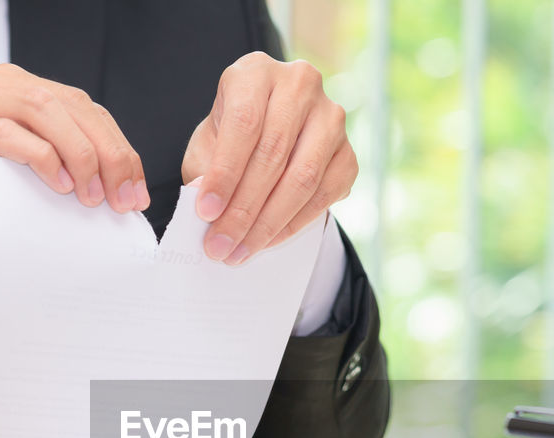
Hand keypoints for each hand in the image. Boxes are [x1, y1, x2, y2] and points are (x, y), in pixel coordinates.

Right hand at [0, 58, 148, 304]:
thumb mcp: (16, 187)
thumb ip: (56, 174)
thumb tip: (117, 193)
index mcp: (0, 87)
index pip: (76, 104)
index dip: (115, 144)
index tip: (135, 190)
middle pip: (66, 103)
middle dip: (107, 153)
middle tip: (123, 198)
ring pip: (40, 109)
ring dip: (79, 154)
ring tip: (92, 196)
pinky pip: (2, 134)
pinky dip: (40, 157)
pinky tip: (59, 184)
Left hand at [182, 52, 355, 264]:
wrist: (270, 134)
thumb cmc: (232, 137)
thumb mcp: (207, 144)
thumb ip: (205, 170)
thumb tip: (209, 210)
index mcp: (257, 72)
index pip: (245, 124)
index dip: (225, 173)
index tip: (205, 212)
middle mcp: (300, 85)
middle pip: (274, 154)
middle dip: (243, 209)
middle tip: (220, 245)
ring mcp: (331, 118)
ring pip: (303, 178)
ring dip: (268, 223)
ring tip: (240, 250)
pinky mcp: (348, 153)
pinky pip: (324, 195)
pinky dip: (293, 224)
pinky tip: (268, 240)